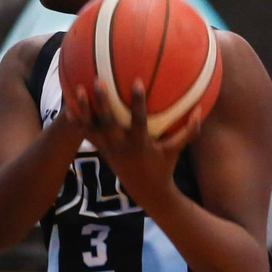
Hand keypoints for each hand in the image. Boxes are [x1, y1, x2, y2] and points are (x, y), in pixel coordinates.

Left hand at [70, 79, 201, 213]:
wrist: (146, 191)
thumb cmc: (164, 167)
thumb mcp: (177, 150)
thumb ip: (190, 131)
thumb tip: (201, 109)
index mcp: (140, 143)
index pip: (138, 120)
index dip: (138, 102)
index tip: (136, 81)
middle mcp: (121, 145)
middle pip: (109, 122)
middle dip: (103, 102)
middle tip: (98, 81)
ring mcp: (109, 149)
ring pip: (92, 127)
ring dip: (84, 109)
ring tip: (76, 88)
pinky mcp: (101, 151)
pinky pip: (87, 133)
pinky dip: (78, 120)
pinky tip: (69, 105)